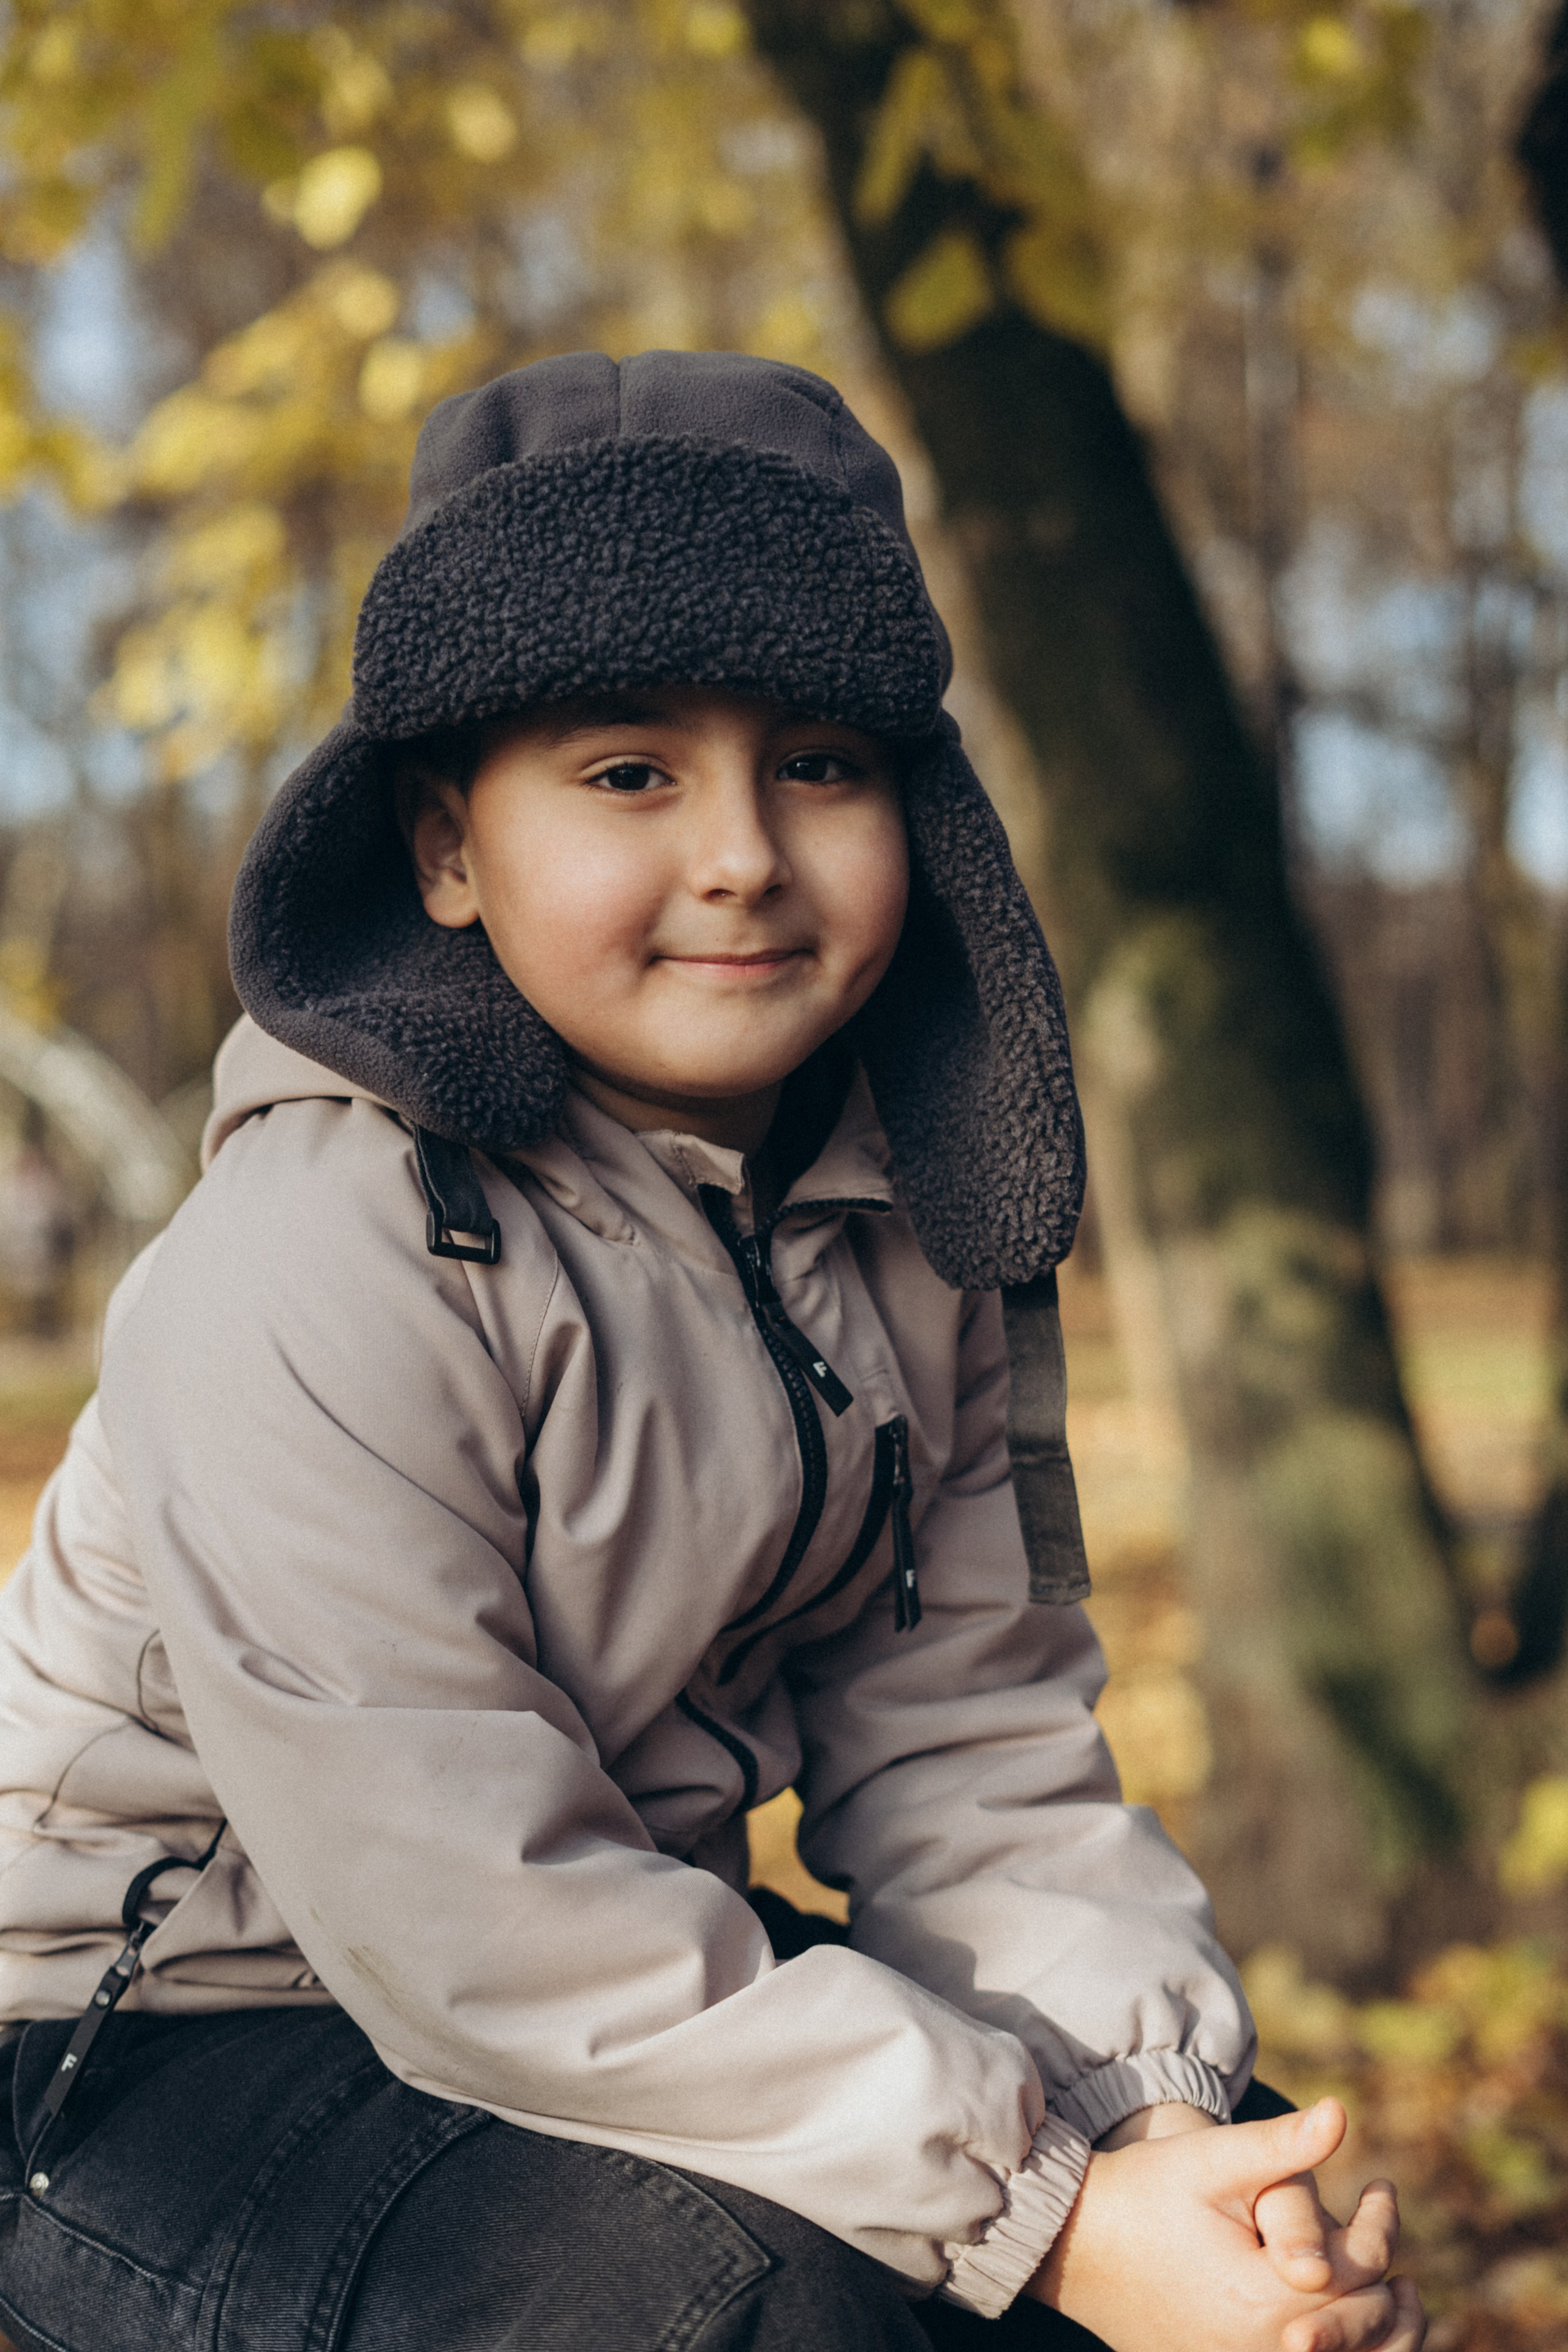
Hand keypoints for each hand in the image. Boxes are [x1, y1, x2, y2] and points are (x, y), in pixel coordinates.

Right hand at [1026, 2097, 1424, 2351]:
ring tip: (1391, 2289)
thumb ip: (1280, 2145)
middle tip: (1390, 2236)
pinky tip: (1335, 2314)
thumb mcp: (1211, 2160)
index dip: (1381, 2225)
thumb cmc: (1144, 2193)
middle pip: (1363, 2327)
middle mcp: (1262, 2350)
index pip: (1359, 2272)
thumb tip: (1340, 2112)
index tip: (1381, 2186)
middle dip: (1386, 2282)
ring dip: (1376, 2329)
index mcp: (1262, 2299)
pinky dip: (1334, 2343)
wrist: (1076, 2245)